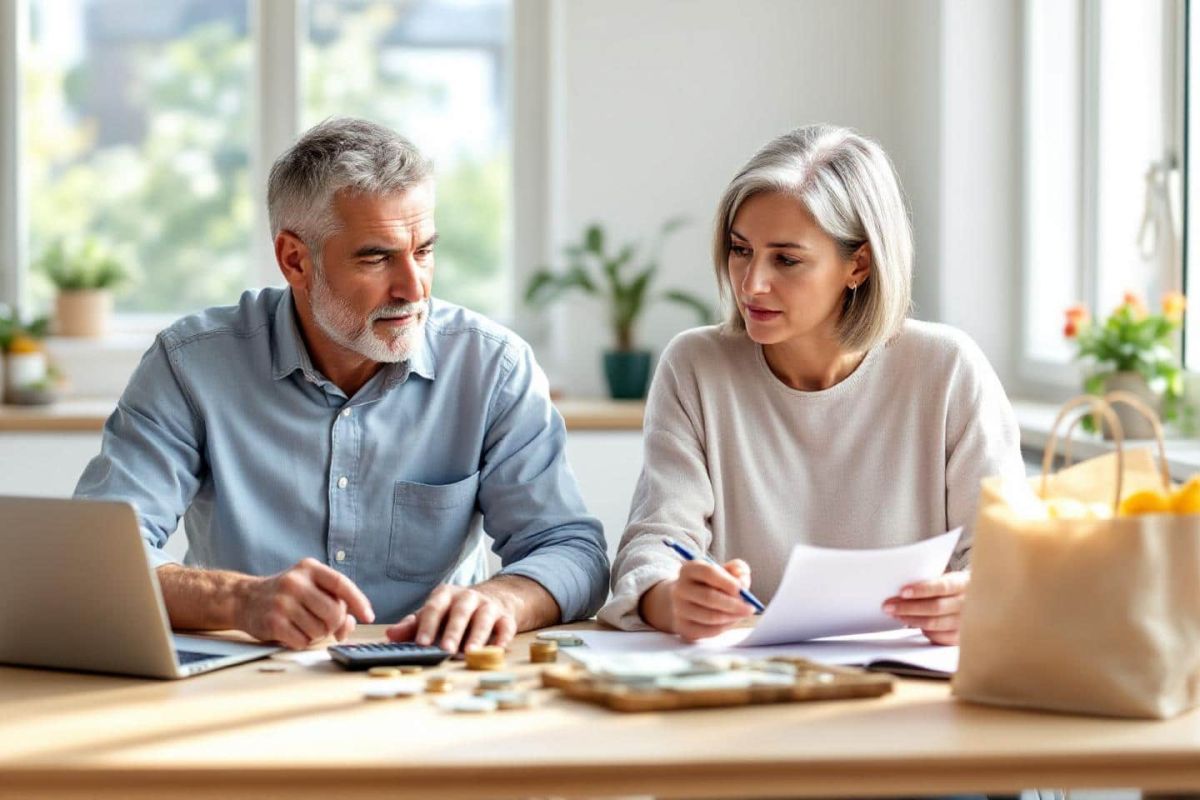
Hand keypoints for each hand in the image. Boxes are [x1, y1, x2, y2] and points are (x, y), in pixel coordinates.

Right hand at [237, 557, 374, 649]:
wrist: (245, 599)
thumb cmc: (286, 595)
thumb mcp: (309, 588)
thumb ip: (334, 601)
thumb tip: (350, 623)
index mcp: (309, 569)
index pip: (341, 583)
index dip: (358, 601)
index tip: (368, 616)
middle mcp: (295, 582)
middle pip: (334, 612)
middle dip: (334, 624)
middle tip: (326, 626)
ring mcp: (282, 602)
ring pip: (320, 629)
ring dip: (317, 634)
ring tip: (305, 626)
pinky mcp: (273, 622)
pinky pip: (303, 641)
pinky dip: (303, 642)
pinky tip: (293, 633)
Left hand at [385, 583, 517, 652]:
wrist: (493, 599)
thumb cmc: (456, 612)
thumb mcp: (433, 614)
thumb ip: (413, 626)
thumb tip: (390, 635)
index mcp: (446, 595)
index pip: (434, 608)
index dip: (427, 626)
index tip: (420, 643)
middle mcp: (468, 597)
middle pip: (460, 612)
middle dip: (452, 631)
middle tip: (445, 649)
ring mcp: (488, 606)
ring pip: (483, 618)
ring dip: (477, 636)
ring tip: (470, 653)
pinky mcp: (506, 617)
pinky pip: (505, 627)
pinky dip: (502, 638)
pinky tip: (497, 649)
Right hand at [643, 559, 755, 641]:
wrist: (685, 601)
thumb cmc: (709, 584)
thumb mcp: (722, 571)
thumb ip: (737, 569)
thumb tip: (742, 577)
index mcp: (688, 570)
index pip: (708, 573)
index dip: (727, 581)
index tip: (741, 589)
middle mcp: (679, 589)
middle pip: (709, 597)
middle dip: (734, 604)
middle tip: (750, 608)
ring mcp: (679, 610)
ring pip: (710, 616)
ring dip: (732, 617)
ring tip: (742, 613)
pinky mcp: (683, 628)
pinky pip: (708, 631)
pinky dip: (725, 627)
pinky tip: (730, 620)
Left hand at [882, 571, 969, 645]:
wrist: (979, 603)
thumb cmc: (955, 589)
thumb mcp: (949, 579)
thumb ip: (932, 583)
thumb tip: (903, 589)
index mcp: (964, 584)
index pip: (942, 587)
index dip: (922, 589)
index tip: (902, 591)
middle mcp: (967, 604)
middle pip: (935, 608)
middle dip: (908, 607)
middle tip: (888, 605)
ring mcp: (966, 623)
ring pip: (934, 624)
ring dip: (910, 619)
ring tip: (894, 614)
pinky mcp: (960, 638)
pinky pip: (937, 637)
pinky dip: (922, 630)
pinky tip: (911, 623)